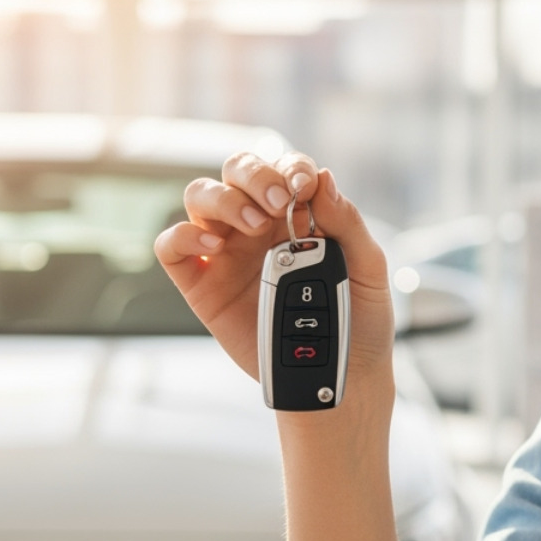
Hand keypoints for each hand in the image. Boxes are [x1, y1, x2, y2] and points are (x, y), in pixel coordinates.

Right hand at [154, 153, 395, 393]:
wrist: (342, 374)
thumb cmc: (359, 319)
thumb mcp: (368, 269)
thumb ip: (348, 223)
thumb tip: (324, 179)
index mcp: (298, 214)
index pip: (282, 168)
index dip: (289, 167)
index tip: (304, 186)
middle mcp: (258, 226)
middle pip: (236, 171)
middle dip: (255, 176)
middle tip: (279, 204)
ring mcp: (227, 253)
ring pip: (200, 197)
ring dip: (224, 199)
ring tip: (254, 226)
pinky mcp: (202, 286)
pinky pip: (172, 247)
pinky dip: (183, 235)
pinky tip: (213, 245)